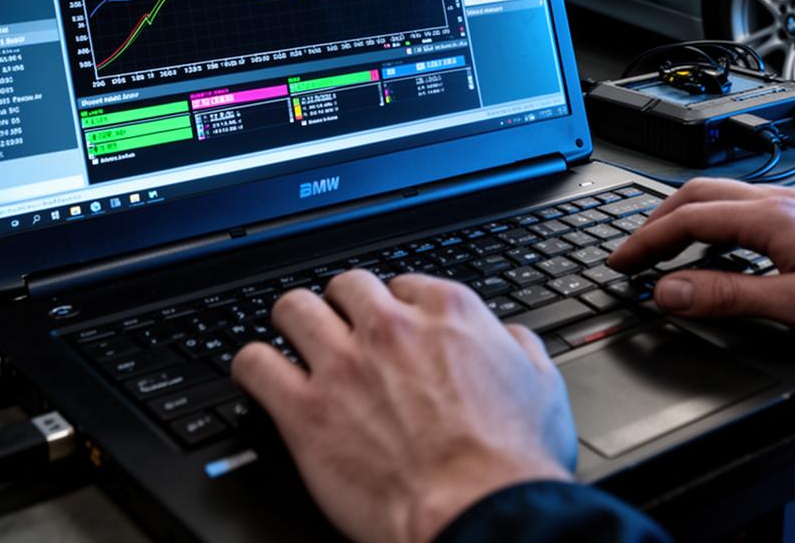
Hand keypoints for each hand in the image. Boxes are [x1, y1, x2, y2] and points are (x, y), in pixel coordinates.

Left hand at [231, 270, 575, 542]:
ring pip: (292, 308)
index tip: (392, 326)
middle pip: (345, 286)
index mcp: (449, 313)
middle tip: (342, 331)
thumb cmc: (512, 462)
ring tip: (293, 341)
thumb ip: (518, 348)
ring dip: (292, 323)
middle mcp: (391, 327)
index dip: (395, 307)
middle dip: (342, 306)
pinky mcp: (305, 411)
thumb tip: (508, 338)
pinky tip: (261, 376)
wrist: (479, 511)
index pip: (403, 283)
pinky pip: (254, 364)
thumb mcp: (542, 387)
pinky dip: (253, 366)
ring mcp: (343, 365)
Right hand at [605, 179, 794, 348]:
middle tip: (632, 253)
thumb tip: (670, 290)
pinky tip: (723, 249)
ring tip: (666, 250)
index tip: (620, 262)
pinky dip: (715, 223)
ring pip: (722, 198)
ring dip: (684, 219)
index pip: (686, 219)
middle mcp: (780, 201)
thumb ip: (727, 296)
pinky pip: (746, 208)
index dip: (645, 241)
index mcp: (769, 218)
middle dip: (656, 223)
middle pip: (698, 196)